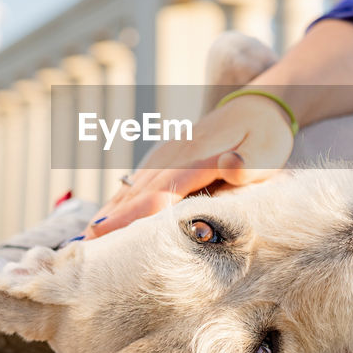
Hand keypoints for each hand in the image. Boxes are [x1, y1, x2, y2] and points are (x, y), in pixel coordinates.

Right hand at [84, 93, 295, 237]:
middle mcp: (175, 155)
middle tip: (86, 247)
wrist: (257, 106)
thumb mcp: (267, 151)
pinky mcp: (166, 158)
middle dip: (114, 219)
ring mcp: (167, 155)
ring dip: (112, 211)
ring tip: (86, 238)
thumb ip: (248, 163)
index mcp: (197, 157)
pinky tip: (106, 216)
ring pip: (133, 187)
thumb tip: (230, 166)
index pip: (163, 190)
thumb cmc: (265, 136)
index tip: (110, 232)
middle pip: (139, 192)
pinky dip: (120, 200)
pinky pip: (138, 182)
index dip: (136, 214)